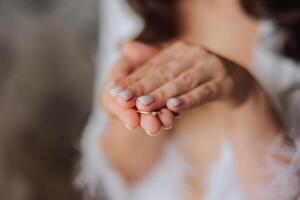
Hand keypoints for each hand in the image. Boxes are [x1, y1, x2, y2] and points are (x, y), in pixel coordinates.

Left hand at [111, 41, 257, 134]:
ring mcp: (211, 66)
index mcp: (179, 50)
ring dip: (161, 95)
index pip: (151, 67)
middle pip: (164, 73)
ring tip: (143, 105)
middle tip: (122, 100)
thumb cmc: (200, 77)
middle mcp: (194, 54)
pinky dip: (189, 100)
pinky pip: (205, 92)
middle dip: (142, 88)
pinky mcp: (225, 82)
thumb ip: (153, 60)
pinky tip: (174, 107)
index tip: (114, 93)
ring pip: (182, 83)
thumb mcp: (177, 69)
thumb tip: (125, 47)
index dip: (132, 80)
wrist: (238, 83)